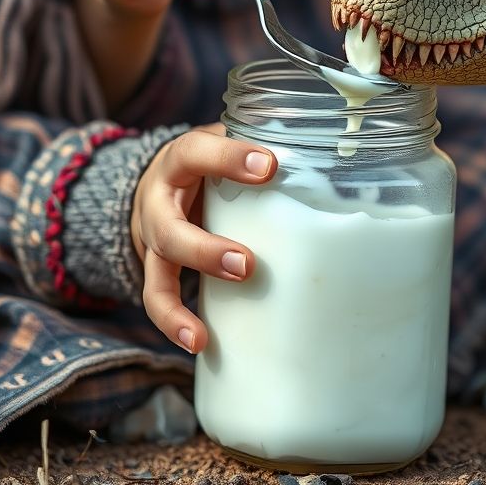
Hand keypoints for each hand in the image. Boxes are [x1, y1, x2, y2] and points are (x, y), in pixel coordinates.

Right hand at [130, 123, 275, 352]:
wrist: (159, 179)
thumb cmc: (210, 160)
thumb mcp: (228, 142)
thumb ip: (265, 143)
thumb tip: (331, 151)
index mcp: (182, 159)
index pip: (196, 152)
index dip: (228, 158)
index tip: (269, 166)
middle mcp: (159, 199)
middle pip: (168, 226)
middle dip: (205, 250)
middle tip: (246, 264)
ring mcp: (154, 235)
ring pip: (157, 270)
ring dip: (179, 304)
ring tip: (203, 333)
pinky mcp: (157, 266)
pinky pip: (158, 297)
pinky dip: (174, 322)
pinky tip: (198, 342)